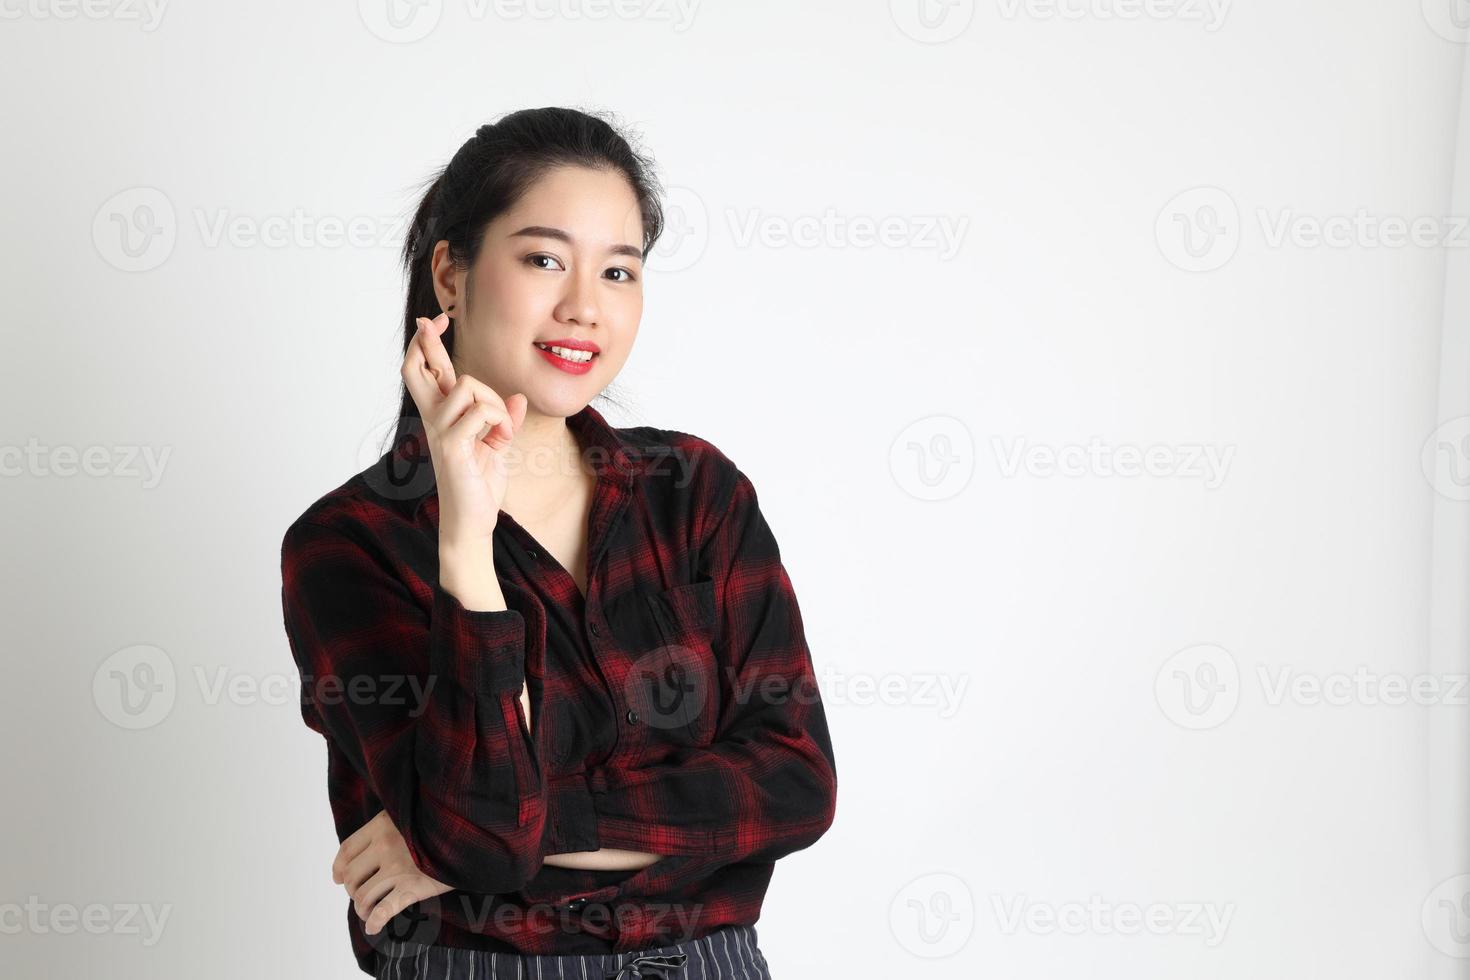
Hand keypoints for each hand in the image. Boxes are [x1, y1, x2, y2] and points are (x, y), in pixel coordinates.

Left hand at [332, 810, 453, 935]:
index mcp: (382, 824)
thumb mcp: (409, 817)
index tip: (339, 878)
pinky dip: (374, 923)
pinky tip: (373, 927)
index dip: (339, 868)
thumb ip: (386, 829)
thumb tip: (361, 857)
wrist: (470, 835)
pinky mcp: (413, 887)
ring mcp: (398, 867)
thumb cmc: (438, 826)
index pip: (346, 850)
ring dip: (362, 909)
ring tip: (370, 911)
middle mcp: (385, 845)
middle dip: (353, 890)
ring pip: (362, 896)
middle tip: (364, 893)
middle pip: (351, 876)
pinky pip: (383, 912)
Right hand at [401, 311, 528, 546]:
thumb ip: (503, 420)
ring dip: (496, 403)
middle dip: (427, 342)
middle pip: (415, 369)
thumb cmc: (480, 484)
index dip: (427, 343)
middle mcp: (434, 420)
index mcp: (443, 416)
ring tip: (501, 430)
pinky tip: (502, 440)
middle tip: (434, 325)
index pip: (425, 372)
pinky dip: (501, 422)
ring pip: (468, 387)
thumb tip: (517, 397)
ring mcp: (440, 432)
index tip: (434, 321)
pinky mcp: (452, 446)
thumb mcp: (496, 445)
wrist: (474, 520)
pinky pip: (481, 412)